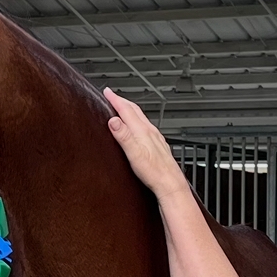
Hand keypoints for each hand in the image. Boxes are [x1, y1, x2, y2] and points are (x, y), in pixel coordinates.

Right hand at [103, 88, 189, 202]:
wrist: (170, 183)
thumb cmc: (154, 172)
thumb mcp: (134, 154)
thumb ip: (124, 136)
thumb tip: (113, 120)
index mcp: (143, 131)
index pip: (127, 110)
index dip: (115, 99)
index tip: (107, 92)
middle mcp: (150, 131)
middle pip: (134, 110)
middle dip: (122, 101)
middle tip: (112, 95)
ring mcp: (155, 137)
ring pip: (141, 117)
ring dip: (130, 110)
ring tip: (122, 107)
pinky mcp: (158, 144)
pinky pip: (146, 126)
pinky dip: (137, 120)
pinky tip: (137, 127)